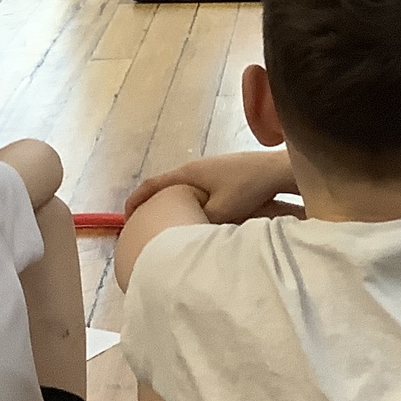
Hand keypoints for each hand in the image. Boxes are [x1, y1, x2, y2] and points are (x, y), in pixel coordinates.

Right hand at [126, 151, 295, 222]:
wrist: (276, 170)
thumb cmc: (247, 188)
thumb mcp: (221, 211)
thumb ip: (199, 221)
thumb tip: (186, 231)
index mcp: (188, 174)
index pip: (152, 186)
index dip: (135, 201)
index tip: (125, 218)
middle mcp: (194, 168)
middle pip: (165, 187)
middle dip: (151, 205)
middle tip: (143, 225)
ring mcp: (208, 170)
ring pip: (182, 190)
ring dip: (171, 204)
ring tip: (166, 224)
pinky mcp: (222, 175)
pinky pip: (195, 190)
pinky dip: (187, 202)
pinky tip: (194, 216)